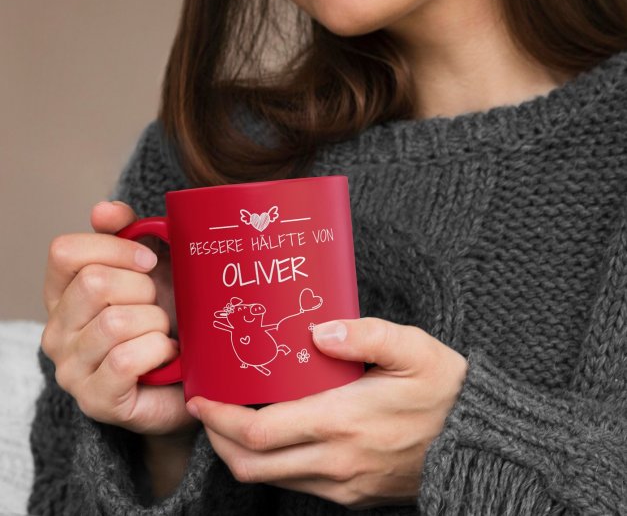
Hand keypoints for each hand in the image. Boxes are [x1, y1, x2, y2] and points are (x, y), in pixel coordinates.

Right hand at [42, 201, 199, 436]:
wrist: (187, 375)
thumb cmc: (168, 316)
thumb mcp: (153, 267)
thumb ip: (129, 233)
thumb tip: (104, 209)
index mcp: (64, 292)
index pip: (65, 251)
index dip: (116, 248)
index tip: (149, 261)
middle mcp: (56, 330)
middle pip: (94, 283)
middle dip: (143, 288)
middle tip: (158, 304)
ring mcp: (71, 368)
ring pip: (116, 322)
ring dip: (155, 322)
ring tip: (163, 332)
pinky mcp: (95, 399)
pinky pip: (128, 360)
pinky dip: (158, 350)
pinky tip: (165, 354)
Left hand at [187, 317, 468, 508]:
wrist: (474, 440)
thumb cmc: (443, 389)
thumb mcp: (412, 347)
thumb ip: (364, 334)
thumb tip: (318, 332)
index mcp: (344, 420)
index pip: (260, 431)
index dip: (221, 419)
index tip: (202, 398)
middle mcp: (336, 460)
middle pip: (252, 464)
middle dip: (217, 439)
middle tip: (206, 409)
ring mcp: (343, 484)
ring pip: (269, 479)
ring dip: (241, 453)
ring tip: (231, 419)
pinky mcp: (352, 495)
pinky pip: (295, 485)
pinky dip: (271, 463)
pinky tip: (274, 435)